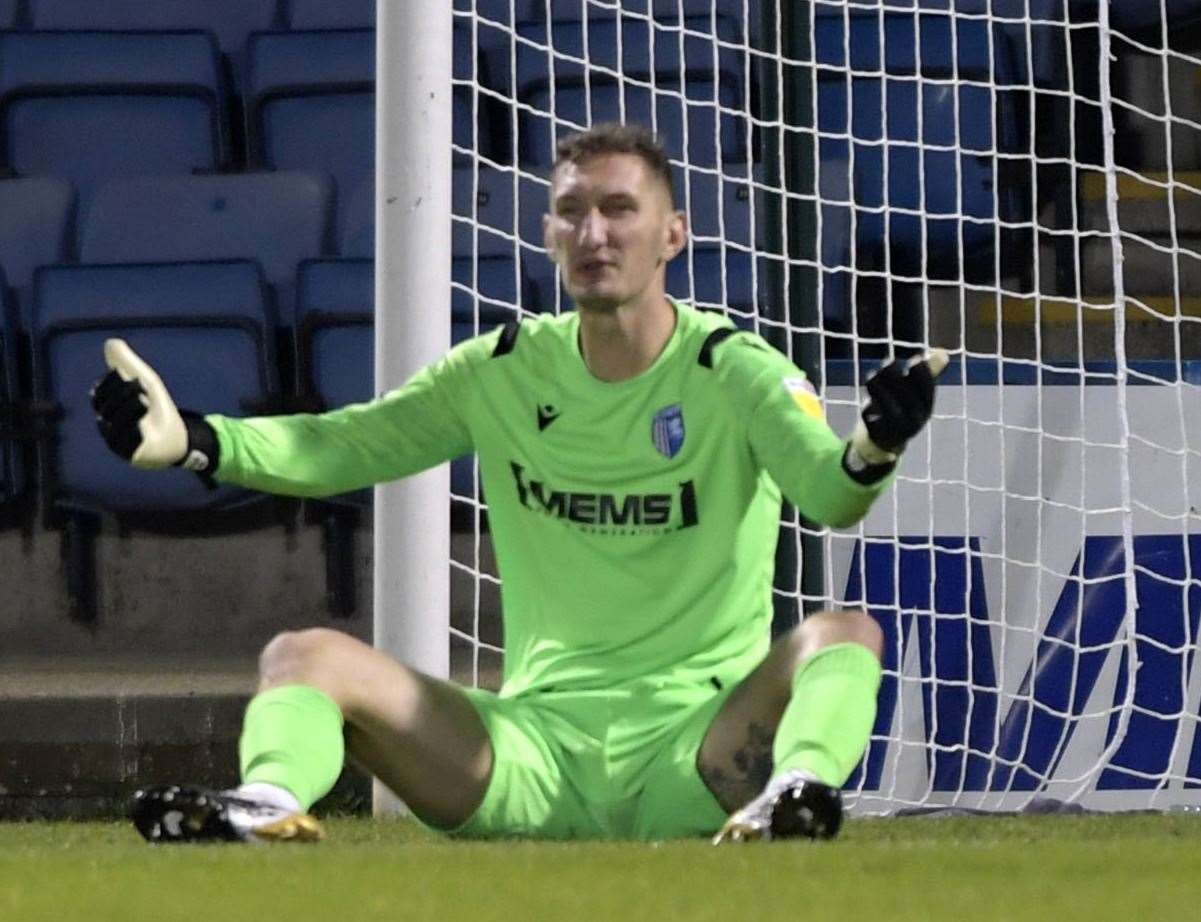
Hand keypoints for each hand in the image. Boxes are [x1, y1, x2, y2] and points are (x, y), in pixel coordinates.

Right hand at [91, 339, 216, 474]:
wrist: (178, 438)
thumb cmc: (158, 409)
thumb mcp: (147, 383)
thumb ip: (130, 364)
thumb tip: (111, 343)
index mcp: (107, 408)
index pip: (100, 393)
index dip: (113, 384)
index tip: (133, 378)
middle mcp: (107, 425)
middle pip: (105, 408)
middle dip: (123, 395)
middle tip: (142, 389)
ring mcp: (117, 442)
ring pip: (113, 424)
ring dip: (129, 409)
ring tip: (144, 401)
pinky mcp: (130, 456)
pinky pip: (125, 444)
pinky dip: (133, 431)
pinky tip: (142, 424)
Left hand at [849, 348, 948, 466]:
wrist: (886, 439)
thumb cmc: (903, 406)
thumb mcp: (917, 392)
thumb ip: (928, 372)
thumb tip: (943, 352)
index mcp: (926, 407)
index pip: (926, 385)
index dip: (920, 369)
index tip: (913, 359)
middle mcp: (915, 419)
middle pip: (904, 392)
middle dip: (893, 373)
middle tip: (886, 363)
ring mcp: (896, 429)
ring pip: (887, 404)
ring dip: (878, 386)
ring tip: (872, 376)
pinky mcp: (878, 434)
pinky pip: (871, 416)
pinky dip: (868, 405)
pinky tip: (868, 397)